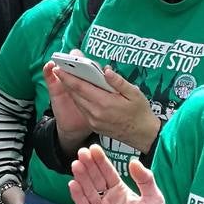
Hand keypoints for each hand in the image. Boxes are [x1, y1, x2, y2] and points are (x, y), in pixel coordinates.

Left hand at [44, 59, 161, 153]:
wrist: (144, 135)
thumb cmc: (141, 112)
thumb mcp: (134, 93)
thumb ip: (119, 82)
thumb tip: (106, 70)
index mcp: (105, 103)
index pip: (80, 87)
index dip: (68, 76)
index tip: (59, 67)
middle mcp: (96, 112)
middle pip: (75, 94)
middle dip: (66, 80)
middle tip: (60, 68)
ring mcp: (94, 121)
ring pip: (77, 101)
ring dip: (71, 90)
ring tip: (67, 77)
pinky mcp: (94, 126)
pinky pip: (82, 109)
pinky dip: (78, 99)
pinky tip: (79, 91)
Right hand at [68, 146, 167, 203]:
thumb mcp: (155, 200)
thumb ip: (146, 181)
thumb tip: (133, 161)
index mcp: (121, 192)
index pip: (108, 173)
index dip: (101, 161)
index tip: (93, 148)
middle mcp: (108, 200)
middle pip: (96, 180)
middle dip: (88, 166)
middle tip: (81, 152)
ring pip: (88, 192)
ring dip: (81, 179)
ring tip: (76, 165)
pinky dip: (78, 198)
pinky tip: (73, 185)